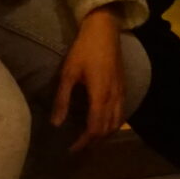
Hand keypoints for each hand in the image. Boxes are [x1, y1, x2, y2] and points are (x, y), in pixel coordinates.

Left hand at [52, 7, 126, 152]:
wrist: (105, 30)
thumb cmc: (83, 49)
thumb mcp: (68, 73)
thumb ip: (62, 99)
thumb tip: (56, 124)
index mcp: (100, 96)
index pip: (94, 128)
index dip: (83, 142)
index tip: (71, 149)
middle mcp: (114, 98)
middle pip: (107, 129)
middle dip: (93, 141)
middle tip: (78, 146)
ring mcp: (121, 93)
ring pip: (116, 123)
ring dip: (104, 134)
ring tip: (89, 138)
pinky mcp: (123, 87)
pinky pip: (121, 114)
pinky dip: (112, 124)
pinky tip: (103, 123)